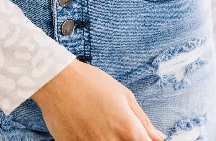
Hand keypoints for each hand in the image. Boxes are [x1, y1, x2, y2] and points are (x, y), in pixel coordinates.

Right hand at [32, 58, 165, 140]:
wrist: (56, 81)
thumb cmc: (90, 82)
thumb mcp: (123, 94)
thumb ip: (142, 120)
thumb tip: (158, 137)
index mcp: (127, 129)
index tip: (142, 136)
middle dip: (128, 140)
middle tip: (118, 128)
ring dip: (112, 140)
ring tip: (102, 126)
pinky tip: (89, 130)